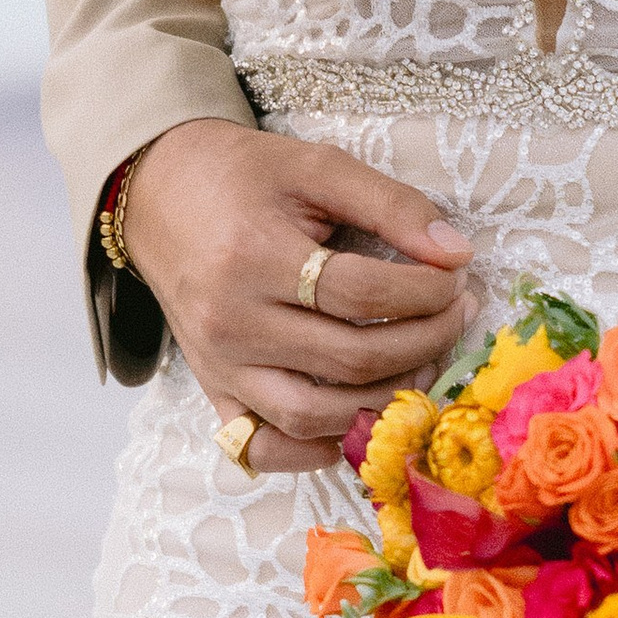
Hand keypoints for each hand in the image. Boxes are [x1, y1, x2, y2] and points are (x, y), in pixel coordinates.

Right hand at [118, 121, 477, 475]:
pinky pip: (264, 447)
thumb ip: (391, 204)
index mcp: (253, 255)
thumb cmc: (244, 177)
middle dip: (424, 341)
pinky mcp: (213, 390)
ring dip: (385, 401)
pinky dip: (315, 450)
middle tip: (456, 317)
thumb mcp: (317, 167)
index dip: (424, 292)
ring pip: (313, 415)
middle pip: (348, 358)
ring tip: (423, 364)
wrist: (160, 194)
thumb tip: (457, 254)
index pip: (359, 294)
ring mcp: (219, 366)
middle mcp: (231, 322)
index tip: (456, 277)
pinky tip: (359, 420)